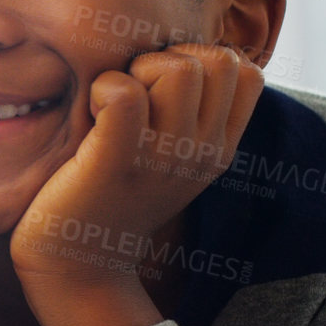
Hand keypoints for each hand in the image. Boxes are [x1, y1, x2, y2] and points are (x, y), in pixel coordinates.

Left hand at [9, 44, 262, 325]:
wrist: (78, 267)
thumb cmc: (113, 198)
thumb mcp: (171, 159)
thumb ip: (190, 116)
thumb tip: (191, 58)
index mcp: (218, 149)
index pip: (248, 72)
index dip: (202, 59)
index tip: (163, 87)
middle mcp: (201, 152)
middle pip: (215, 61)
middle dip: (168, 59)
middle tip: (134, 94)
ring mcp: (163, 157)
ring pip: (178, 68)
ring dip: (136, 71)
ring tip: (112, 106)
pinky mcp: (117, 160)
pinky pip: (125, 94)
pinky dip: (105, 87)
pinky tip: (93, 112)